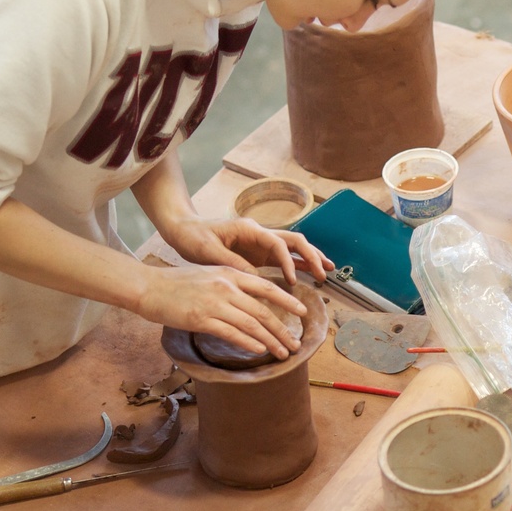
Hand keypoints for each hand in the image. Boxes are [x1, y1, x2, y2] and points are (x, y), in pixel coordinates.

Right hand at [133, 263, 306, 358]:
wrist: (148, 286)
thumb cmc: (177, 282)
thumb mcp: (209, 274)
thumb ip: (231, 283)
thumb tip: (250, 298)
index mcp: (230, 273)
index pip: (267, 287)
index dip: (287, 301)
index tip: (302, 312)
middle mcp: (226, 286)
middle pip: (263, 310)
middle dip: (283, 329)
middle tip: (295, 343)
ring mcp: (214, 303)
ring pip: (252, 324)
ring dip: (270, 341)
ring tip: (282, 353)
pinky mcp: (201, 319)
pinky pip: (231, 332)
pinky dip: (249, 342)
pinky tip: (259, 350)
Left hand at [159, 215, 333, 285]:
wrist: (184, 231)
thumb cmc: (193, 237)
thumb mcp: (208, 250)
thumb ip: (232, 262)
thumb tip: (255, 278)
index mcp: (249, 230)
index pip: (278, 243)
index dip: (288, 262)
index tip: (292, 280)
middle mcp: (260, 234)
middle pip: (294, 241)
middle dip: (311, 256)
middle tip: (323, 273)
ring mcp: (261, 244)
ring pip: (293, 248)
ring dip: (310, 258)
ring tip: (327, 272)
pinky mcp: (258, 254)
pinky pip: (284, 258)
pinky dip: (298, 265)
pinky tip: (310, 274)